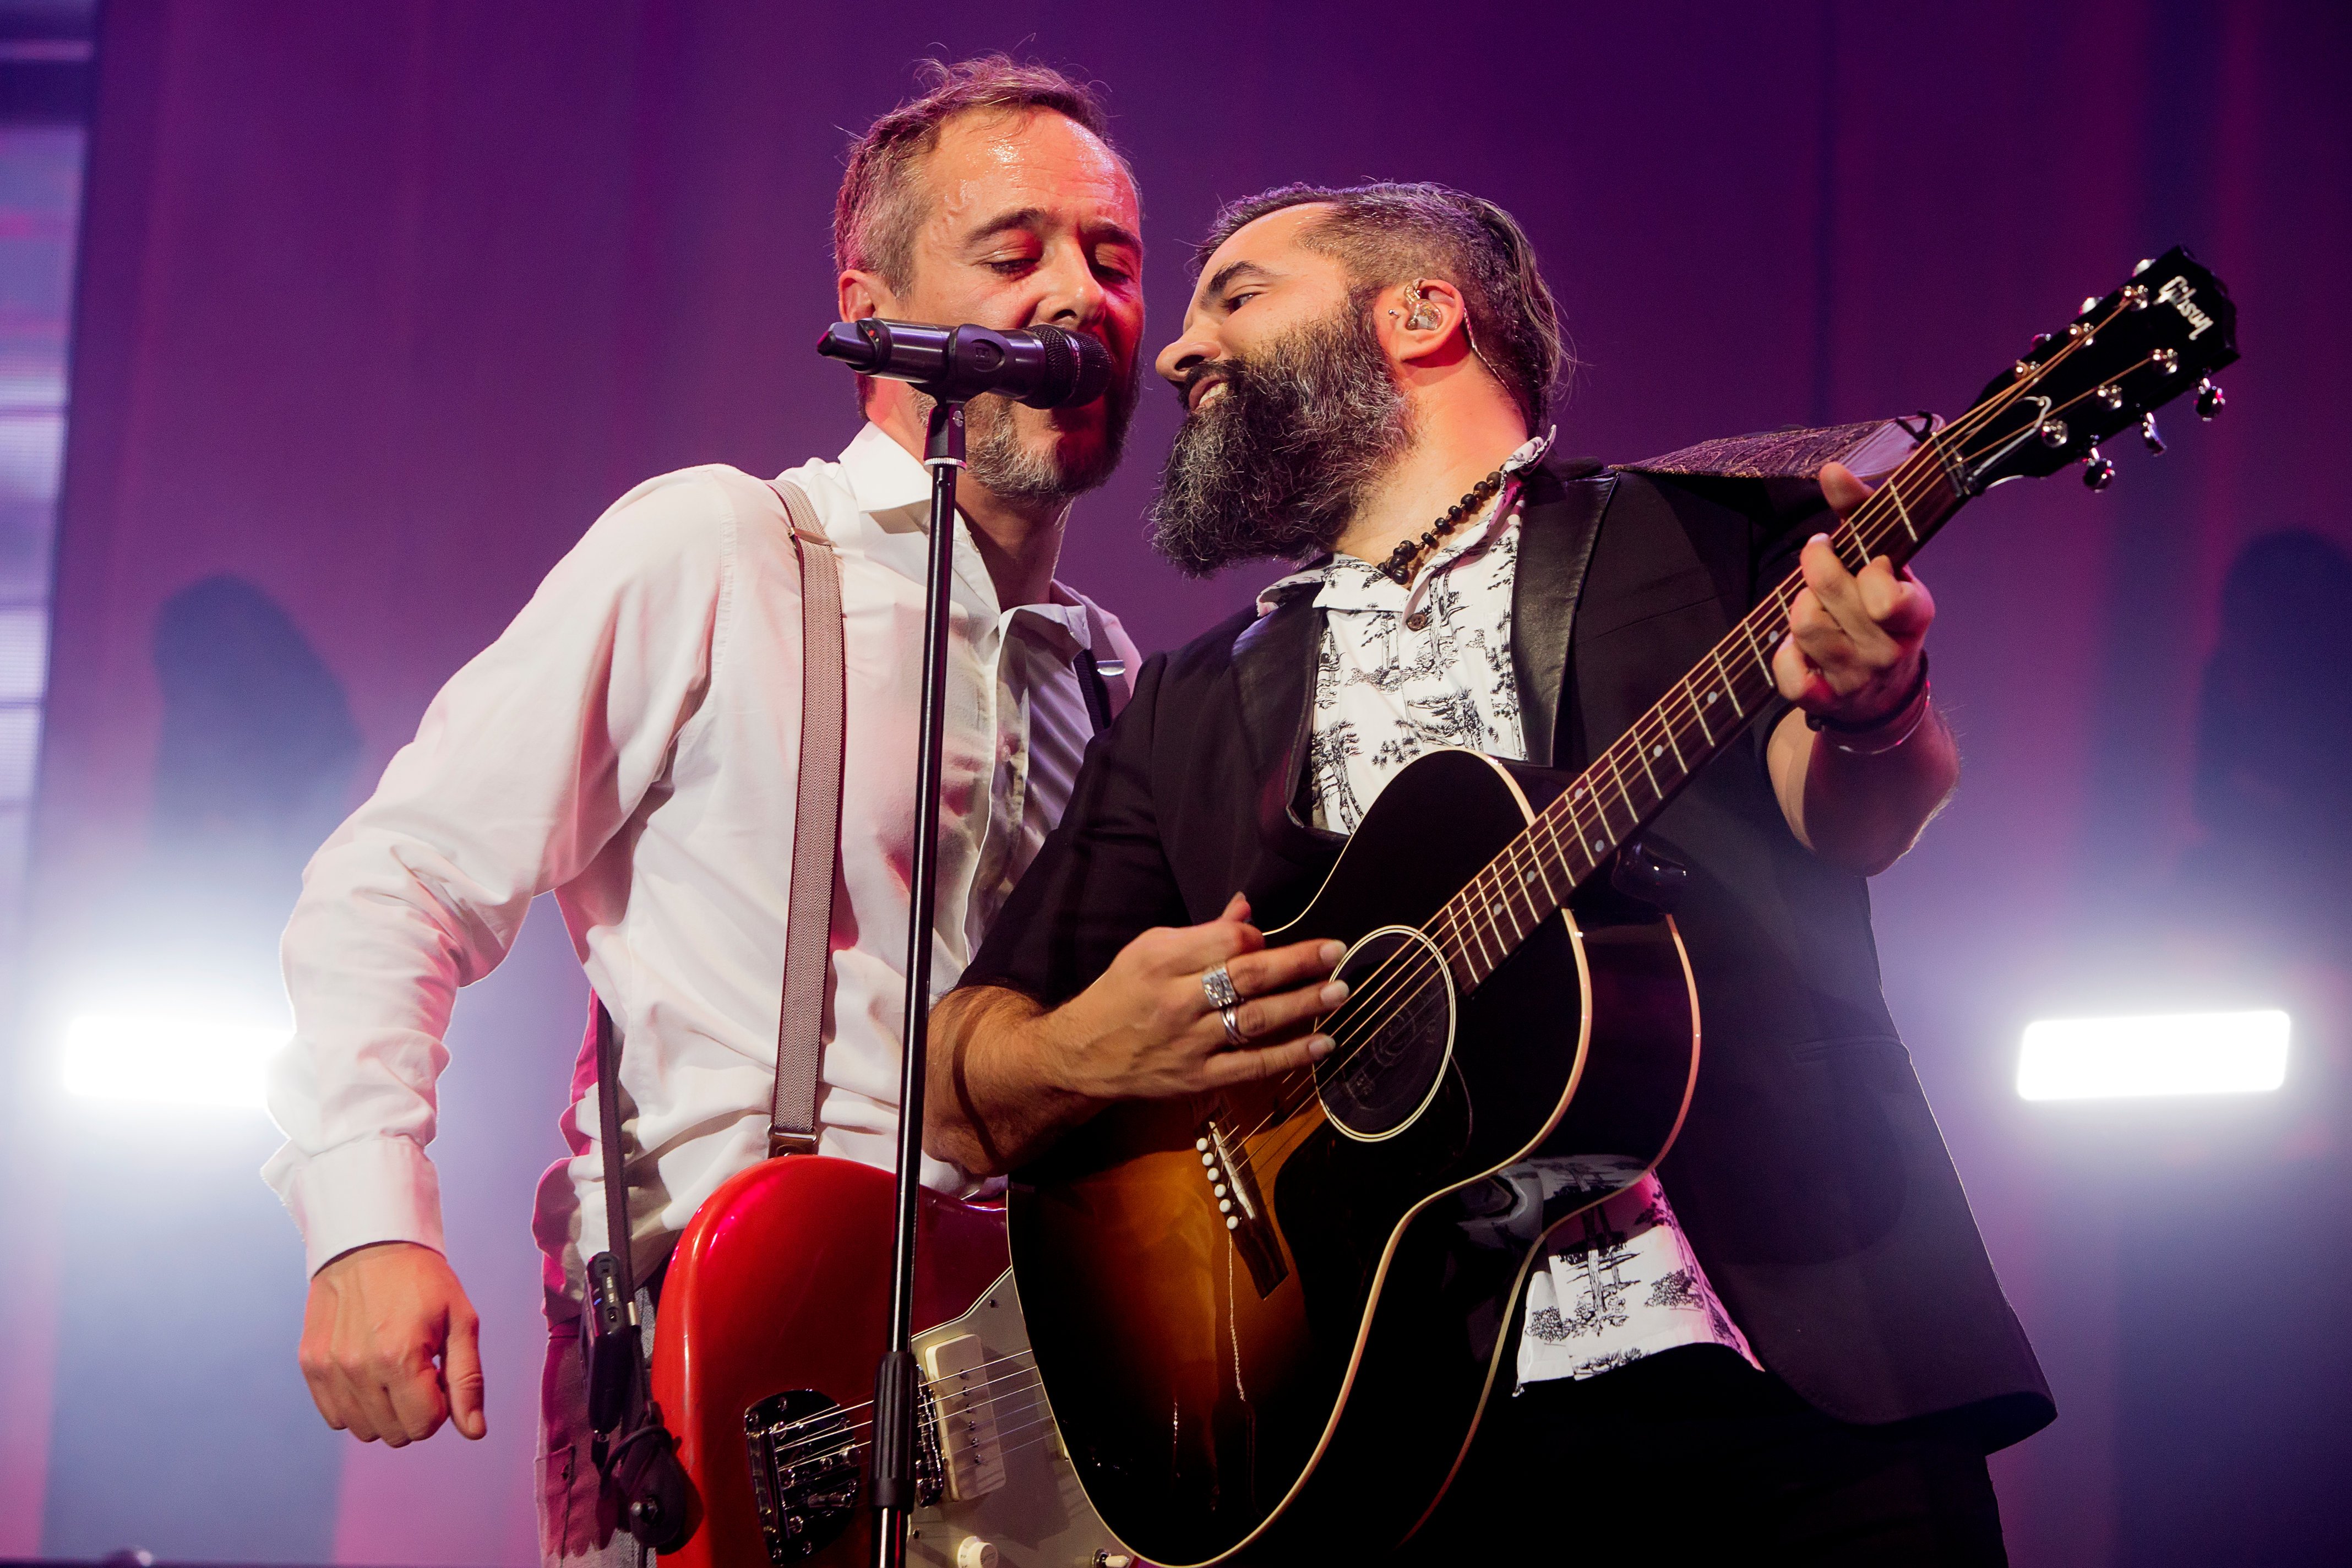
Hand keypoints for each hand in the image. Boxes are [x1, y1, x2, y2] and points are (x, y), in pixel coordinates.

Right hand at [299, 1240, 484, 1445]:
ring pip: (363, 1430)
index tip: (439, 1375)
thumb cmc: (422, 1280)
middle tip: (419, 1371)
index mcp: (400, 1358)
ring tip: (393, 1370)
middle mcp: (358, 1369)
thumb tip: (474, 1431)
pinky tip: (369, 1372)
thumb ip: (468, 1380)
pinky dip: (355, 1405)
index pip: (425, 1425)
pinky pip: (335, 1416)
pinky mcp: (310, 1365)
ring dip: (385, 1411)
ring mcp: (329, 1369)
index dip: (441, 1406)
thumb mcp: (461, 1320)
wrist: (369, 1243)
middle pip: (395, 1434)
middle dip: (415, 1410)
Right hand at [1047, 894, 1346, 1098]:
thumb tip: (1247, 910)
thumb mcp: (1148, 949)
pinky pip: (1252, 1066)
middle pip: (1247, 977)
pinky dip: (1290, 1056)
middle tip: (1336, 951)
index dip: (1256, 937)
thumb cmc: (1120, 994)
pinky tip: (1324, 1043)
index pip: (1224, 942)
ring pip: (1256, 1020)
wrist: (1081, 1054)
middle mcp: (1177, 1000)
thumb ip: (1202, 933)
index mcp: (1162, 960)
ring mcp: (1190, 1043)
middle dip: (1297, 962)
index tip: (1272, 938)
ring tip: (1338, 991)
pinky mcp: (1198, 1078)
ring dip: (1302, 1005)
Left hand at [1771, 461, 1936, 726]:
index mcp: (1914, 611)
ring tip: (1813, 605)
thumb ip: (1860, 511)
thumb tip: (1831, 469)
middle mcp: (1889, 649)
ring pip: (1804, 626)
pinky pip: (1789, 676)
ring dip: (1798, 607)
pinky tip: (1799, 648)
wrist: (1885, 691)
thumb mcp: (1885, 560)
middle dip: (1813, 567)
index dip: (1856, 565)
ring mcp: (1858, 678)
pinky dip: (1785, 657)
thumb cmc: (1881, 609)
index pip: (1883, 594)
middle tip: (1818, 560)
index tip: (1853, 553)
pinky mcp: (1828, 703)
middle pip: (1824, 595)